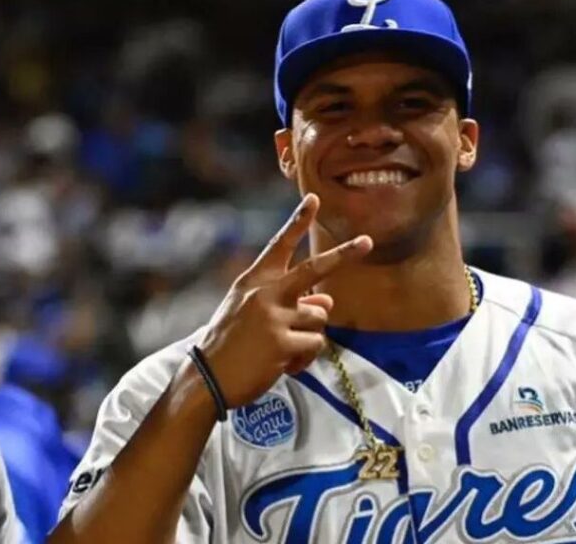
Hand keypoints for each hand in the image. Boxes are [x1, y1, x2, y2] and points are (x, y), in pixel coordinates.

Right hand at [195, 194, 371, 408]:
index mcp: (254, 281)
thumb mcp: (250, 313)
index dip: (297, 221)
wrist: (207, 377)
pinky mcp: (283, 342)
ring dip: (309, 335)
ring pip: (320, 316)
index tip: (314, 198)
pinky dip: (305, 358)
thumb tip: (327, 298)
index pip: (279, 245)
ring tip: (282, 350)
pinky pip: (315, 344)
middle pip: (314, 268)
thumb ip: (287, 301)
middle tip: (368, 242)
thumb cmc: (229, 344)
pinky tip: (282, 365)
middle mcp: (265, 293)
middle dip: (344, 254)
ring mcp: (274, 316)